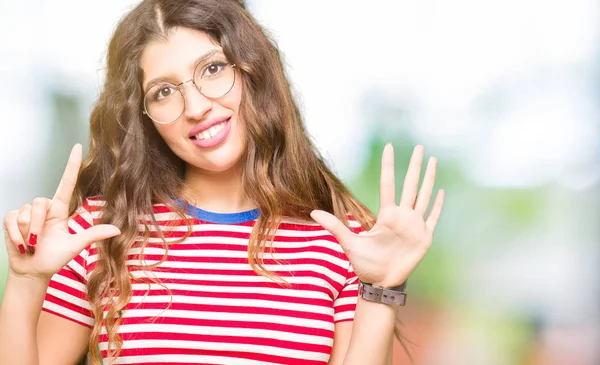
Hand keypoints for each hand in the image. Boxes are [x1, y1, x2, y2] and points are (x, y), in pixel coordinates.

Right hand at [2, 144, 120, 280]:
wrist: (33, 271)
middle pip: (39, 202)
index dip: (72, 165)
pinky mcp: (11, 218)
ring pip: (26, 212)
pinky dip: (17, 236)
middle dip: (37, 224)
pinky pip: (12, 220)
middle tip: (38, 242)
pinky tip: (21, 244)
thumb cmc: (54, 257)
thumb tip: (117, 229)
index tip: (78, 147)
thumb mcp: (75, 245)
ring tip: (31, 244)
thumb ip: (93, 234)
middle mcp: (44, 208)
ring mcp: (26, 212)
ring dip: (28, 233)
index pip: (67, 182)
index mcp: (60, 210)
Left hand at [311, 144, 444, 287]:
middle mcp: (402, 216)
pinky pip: (433, 218)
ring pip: (424, 196)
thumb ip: (334, 225)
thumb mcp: (349, 242)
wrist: (380, 283)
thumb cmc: (364, 264)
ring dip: (429, 179)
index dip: (388, 166)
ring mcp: (414, 225)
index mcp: (386, 214)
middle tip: (421, 147)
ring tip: (433, 161)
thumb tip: (312, 213)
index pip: (388, 183)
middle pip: (411, 185)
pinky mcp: (424, 237)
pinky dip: (438, 205)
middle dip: (416, 166)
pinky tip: (441, 191)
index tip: (389, 147)